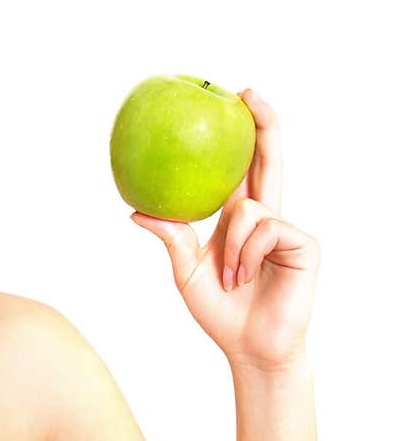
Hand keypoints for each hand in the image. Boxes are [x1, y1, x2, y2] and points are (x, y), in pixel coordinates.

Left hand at [129, 88, 320, 372]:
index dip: (242, 134)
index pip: (242, 168)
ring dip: (230, 248)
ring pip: (250, 208)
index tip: (232, 99)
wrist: (249, 348)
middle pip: (267, 160)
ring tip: (232, 279)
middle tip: (248, 92)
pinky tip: (246, 277)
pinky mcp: (304, 244)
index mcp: (239, 219)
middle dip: (263, 123)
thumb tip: (136, 209)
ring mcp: (287, 229)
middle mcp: (266, 217)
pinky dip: (245, 255)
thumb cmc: (220, 313)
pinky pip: (264, 229)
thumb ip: (171, 237)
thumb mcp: (186, 272)